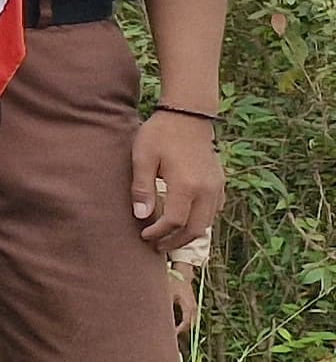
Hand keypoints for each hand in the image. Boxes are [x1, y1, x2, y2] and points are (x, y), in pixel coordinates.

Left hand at [134, 111, 222, 252]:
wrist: (188, 115)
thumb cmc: (161, 134)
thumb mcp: (143, 157)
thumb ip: (142, 188)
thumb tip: (141, 217)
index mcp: (187, 185)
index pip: (174, 221)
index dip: (158, 233)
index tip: (143, 236)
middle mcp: (207, 190)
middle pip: (195, 229)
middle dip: (175, 242)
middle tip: (157, 246)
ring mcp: (217, 187)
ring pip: (207, 222)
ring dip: (188, 234)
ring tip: (168, 238)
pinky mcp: (220, 183)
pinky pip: (214, 211)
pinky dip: (200, 221)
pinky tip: (184, 220)